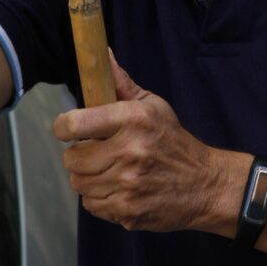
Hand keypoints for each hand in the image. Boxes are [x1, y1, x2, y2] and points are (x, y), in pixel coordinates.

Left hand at [53, 52, 226, 232]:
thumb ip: (122, 84)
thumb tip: (102, 54)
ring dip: (87, 177)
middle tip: (93, 151)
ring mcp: (128, 185)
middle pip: (71, 158)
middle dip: (77, 154)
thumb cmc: (173, 140)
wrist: (204, 184)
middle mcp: (129, 152)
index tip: (64, 128)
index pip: (76, 123)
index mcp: (133, 120)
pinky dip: (98, 197)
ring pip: (79, 183)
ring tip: (106, 169)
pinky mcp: (128, 211)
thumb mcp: (153, 105)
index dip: (62, 126)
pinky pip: (91, 205)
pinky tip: (115, 187)